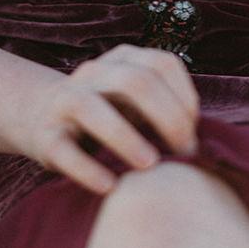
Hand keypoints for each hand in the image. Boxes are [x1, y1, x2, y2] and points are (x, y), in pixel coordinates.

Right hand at [13, 45, 199, 194]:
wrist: (45, 120)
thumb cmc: (112, 117)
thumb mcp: (138, 103)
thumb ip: (167, 111)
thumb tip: (203, 145)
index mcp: (122, 60)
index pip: (162, 64)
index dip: (185, 99)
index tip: (194, 135)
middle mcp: (93, 73)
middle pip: (134, 81)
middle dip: (167, 118)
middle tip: (184, 155)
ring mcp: (65, 101)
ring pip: (90, 108)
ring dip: (125, 137)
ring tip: (149, 167)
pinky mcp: (45, 135)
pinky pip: (65, 149)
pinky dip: (88, 169)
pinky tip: (111, 187)